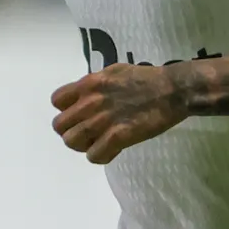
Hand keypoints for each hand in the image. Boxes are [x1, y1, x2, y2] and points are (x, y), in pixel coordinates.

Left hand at [50, 63, 195, 162]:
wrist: (172, 90)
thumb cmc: (146, 78)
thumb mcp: (114, 72)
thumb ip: (95, 84)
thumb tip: (84, 94)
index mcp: (88, 84)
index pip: (57, 101)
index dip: (66, 110)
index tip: (79, 114)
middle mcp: (90, 102)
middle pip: (60, 126)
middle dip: (72, 131)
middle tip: (88, 133)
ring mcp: (103, 120)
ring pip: (72, 142)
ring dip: (84, 145)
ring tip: (99, 142)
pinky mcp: (118, 136)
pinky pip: (94, 155)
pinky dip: (101, 156)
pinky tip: (111, 150)